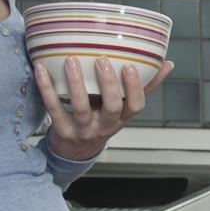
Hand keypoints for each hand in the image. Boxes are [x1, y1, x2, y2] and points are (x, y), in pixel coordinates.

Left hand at [37, 56, 174, 161]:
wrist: (74, 151)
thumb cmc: (102, 120)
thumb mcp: (124, 109)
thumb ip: (144, 86)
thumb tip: (167, 64)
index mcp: (121, 119)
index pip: (135, 106)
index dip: (134, 88)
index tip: (129, 66)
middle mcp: (104, 126)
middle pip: (111, 107)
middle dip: (108, 83)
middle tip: (101, 59)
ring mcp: (82, 129)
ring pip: (81, 107)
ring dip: (76, 82)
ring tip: (71, 60)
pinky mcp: (61, 129)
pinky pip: (53, 107)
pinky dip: (47, 87)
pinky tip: (42, 69)